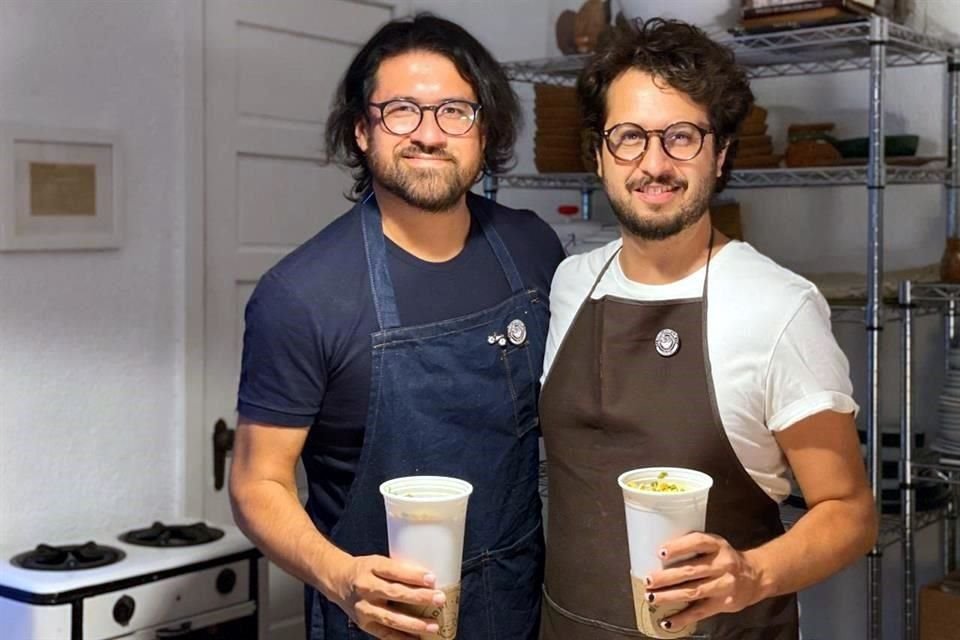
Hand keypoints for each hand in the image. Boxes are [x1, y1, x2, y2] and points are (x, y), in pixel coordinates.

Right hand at [330, 554, 446, 638]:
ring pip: (391, 618)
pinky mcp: (364, 624)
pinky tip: (417, 639)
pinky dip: (401, 638)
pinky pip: (385, 634)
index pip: (393, 570)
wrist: (338, 581)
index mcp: (371, 567)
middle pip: (395, 594)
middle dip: (419, 597)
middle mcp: (366, 588)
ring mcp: (364, 608)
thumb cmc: (366, 570)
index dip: (413, 575)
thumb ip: (399, 569)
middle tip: (439, 599)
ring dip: (414, 623)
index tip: (432, 578)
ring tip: (433, 626)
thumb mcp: (379, 561)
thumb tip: (430, 579)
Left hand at [644, 533, 766, 632]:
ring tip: (652, 597)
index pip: (698, 542)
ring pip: (693, 591)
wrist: (754, 576)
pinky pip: (700, 612)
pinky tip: (668, 621)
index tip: (661, 552)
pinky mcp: (723, 603)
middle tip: (649, 580)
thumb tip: (657, 555)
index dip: (679, 547)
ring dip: (670, 596)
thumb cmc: (724, 558)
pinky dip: (682, 618)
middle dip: (667, 577)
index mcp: (717, 545)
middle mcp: (722, 564)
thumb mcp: (714, 545)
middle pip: (691, 571)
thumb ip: (693, 547)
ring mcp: (724, 585)